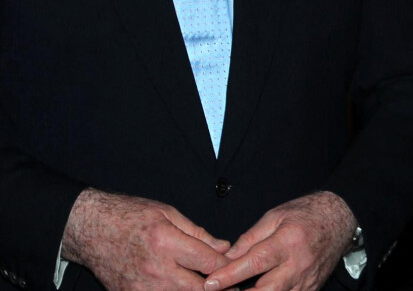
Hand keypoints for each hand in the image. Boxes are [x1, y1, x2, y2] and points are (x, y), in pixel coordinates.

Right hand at [61, 188, 231, 289]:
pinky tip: (183, 288)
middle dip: (218, 288)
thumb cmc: (131, 215)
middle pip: (197, 288)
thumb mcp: (168, 213)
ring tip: (210, 288)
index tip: (238, 267)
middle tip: (232, 287)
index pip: (207, 262)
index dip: (227, 266)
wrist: (91, 229)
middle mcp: (155, 269)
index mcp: (166, 242)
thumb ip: (198, 233)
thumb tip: (224, 247)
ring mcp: (141, 288)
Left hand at [203, 191, 356, 290]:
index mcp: (287, 242)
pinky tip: (258, 290)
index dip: (230, 275)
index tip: (210, 283)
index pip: (254, 263)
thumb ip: (250, 238)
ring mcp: (306, 282)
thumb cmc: (306, 214)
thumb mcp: (275, 216)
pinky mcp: (311, 290)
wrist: (339, 220)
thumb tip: (227, 257)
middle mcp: (298, 265)